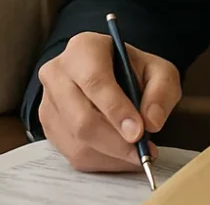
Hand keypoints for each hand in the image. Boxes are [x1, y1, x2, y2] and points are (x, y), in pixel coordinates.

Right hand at [37, 32, 181, 172]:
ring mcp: (49, 100)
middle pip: (81, 117)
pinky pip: (74, 153)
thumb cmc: (132, 71)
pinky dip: (103, 161)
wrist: (110, 74)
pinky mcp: (49, 125)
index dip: (116, 109)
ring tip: (136, 153)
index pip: (94, 81)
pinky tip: (120, 154)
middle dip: (115, 142)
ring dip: (111, 155)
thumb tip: (151, 122)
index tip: (138, 132)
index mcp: (84, 48)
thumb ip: (161, 92)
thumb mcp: (158, 71)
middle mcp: (58, 71)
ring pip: (77, 140)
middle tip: (141, 151)